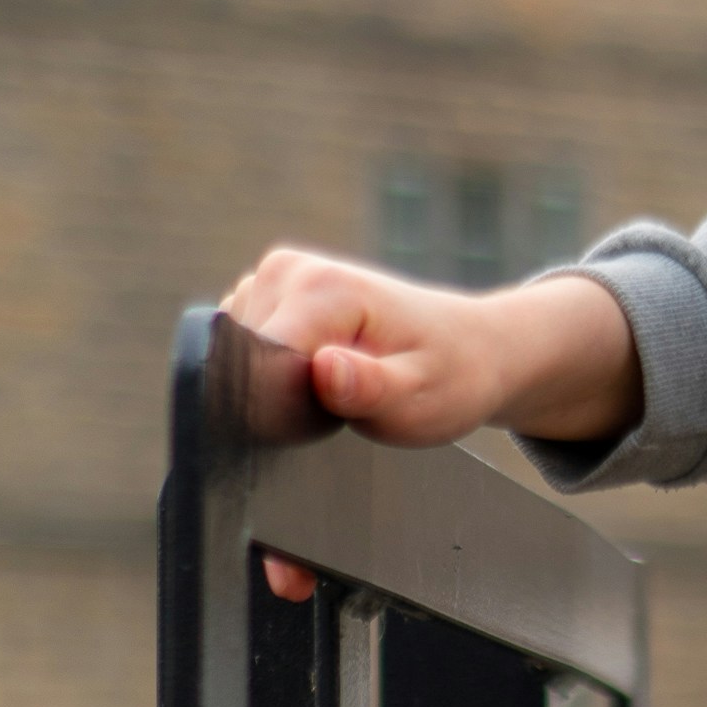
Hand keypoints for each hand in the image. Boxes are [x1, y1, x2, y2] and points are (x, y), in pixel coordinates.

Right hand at [219, 253, 639, 598]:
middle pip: (240, 364)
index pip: (254, 365)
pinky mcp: (266, 299)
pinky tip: (315, 386)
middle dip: (275, 408)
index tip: (314, 433)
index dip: (274, 414)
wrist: (470, 348)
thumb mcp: (421, 396)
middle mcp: (285, 272)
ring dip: (272, 396)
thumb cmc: (452, 374)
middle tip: (335, 420)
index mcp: (319, 289)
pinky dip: (271, 380)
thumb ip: (371, 389)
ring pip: (236, 361)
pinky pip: (244, 351)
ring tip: (332, 399)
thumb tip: (324, 370)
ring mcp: (272, 281)